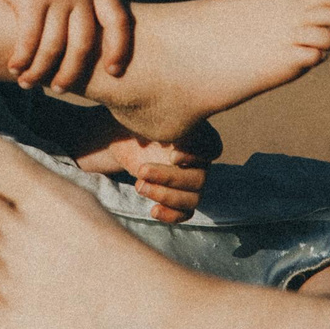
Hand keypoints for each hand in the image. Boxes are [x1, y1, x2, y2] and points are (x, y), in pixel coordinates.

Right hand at [0, 0, 132, 91]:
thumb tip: (79, 36)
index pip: (119, 19)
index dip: (120, 48)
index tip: (114, 72)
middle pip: (84, 42)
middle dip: (72, 72)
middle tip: (59, 89)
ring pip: (55, 46)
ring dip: (40, 70)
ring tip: (27, 82)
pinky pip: (31, 40)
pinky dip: (22, 59)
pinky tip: (14, 67)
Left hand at [75, 120, 221, 222]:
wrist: (118, 135)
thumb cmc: (132, 118)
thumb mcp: (139, 113)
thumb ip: (152, 114)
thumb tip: (154, 120)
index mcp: (196, 134)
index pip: (212, 148)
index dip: (196, 155)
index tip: (171, 153)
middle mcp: (198, 159)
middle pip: (199, 178)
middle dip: (169, 178)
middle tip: (141, 170)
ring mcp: (188, 179)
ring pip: (193, 198)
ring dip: (167, 196)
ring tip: (139, 186)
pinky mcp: (175, 195)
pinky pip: (185, 212)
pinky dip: (172, 215)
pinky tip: (152, 210)